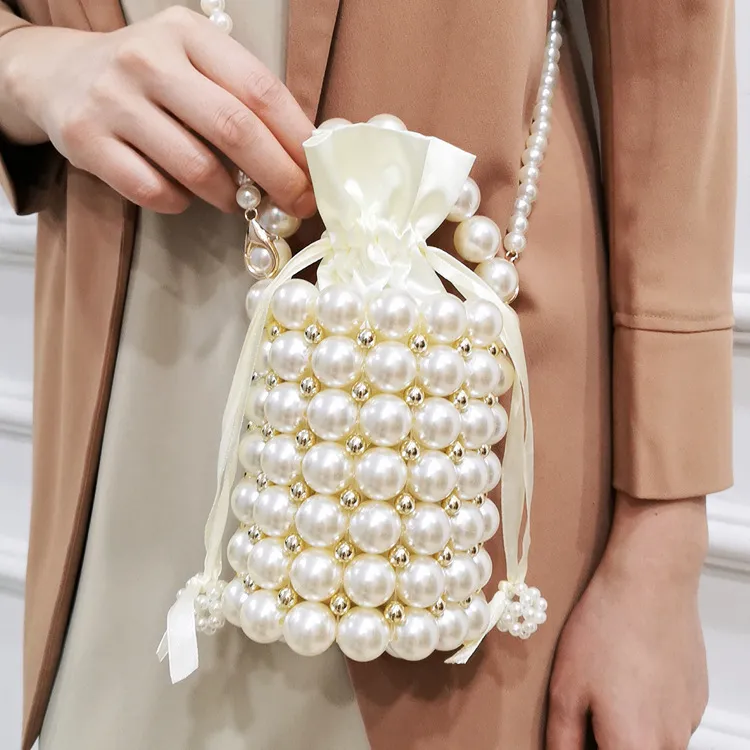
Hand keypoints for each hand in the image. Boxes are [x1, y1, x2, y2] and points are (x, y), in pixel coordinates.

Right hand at [0, 7, 314, 214]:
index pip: (259, 90)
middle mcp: (148, 60)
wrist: (59, 74)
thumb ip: (243, 95)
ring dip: (228, 196)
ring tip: (236, 200)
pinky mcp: (86, 140)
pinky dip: (180, 202)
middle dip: (278, 177)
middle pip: (234, 130)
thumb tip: (304, 154)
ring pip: (196, 168)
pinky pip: (154, 191)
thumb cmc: (151, 77)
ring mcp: (113, 100)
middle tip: (298, 205)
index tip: (317, 174)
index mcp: (188, 34)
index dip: (296, 138)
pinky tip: (183, 193)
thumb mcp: (196, 61)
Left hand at [547, 494, 708, 749]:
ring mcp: (688, 723)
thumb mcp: (565, 688)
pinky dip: (647, 710)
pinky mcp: (696, 700)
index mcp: (634, 749)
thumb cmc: (607, 627)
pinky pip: (668, 722)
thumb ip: (563, 739)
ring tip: (604, 687)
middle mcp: (670, 746)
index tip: (574, 736)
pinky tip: (628, 674)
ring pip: (651, 743)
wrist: (651, 581)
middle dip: (604, 742)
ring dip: (626, 730)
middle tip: (584, 713)